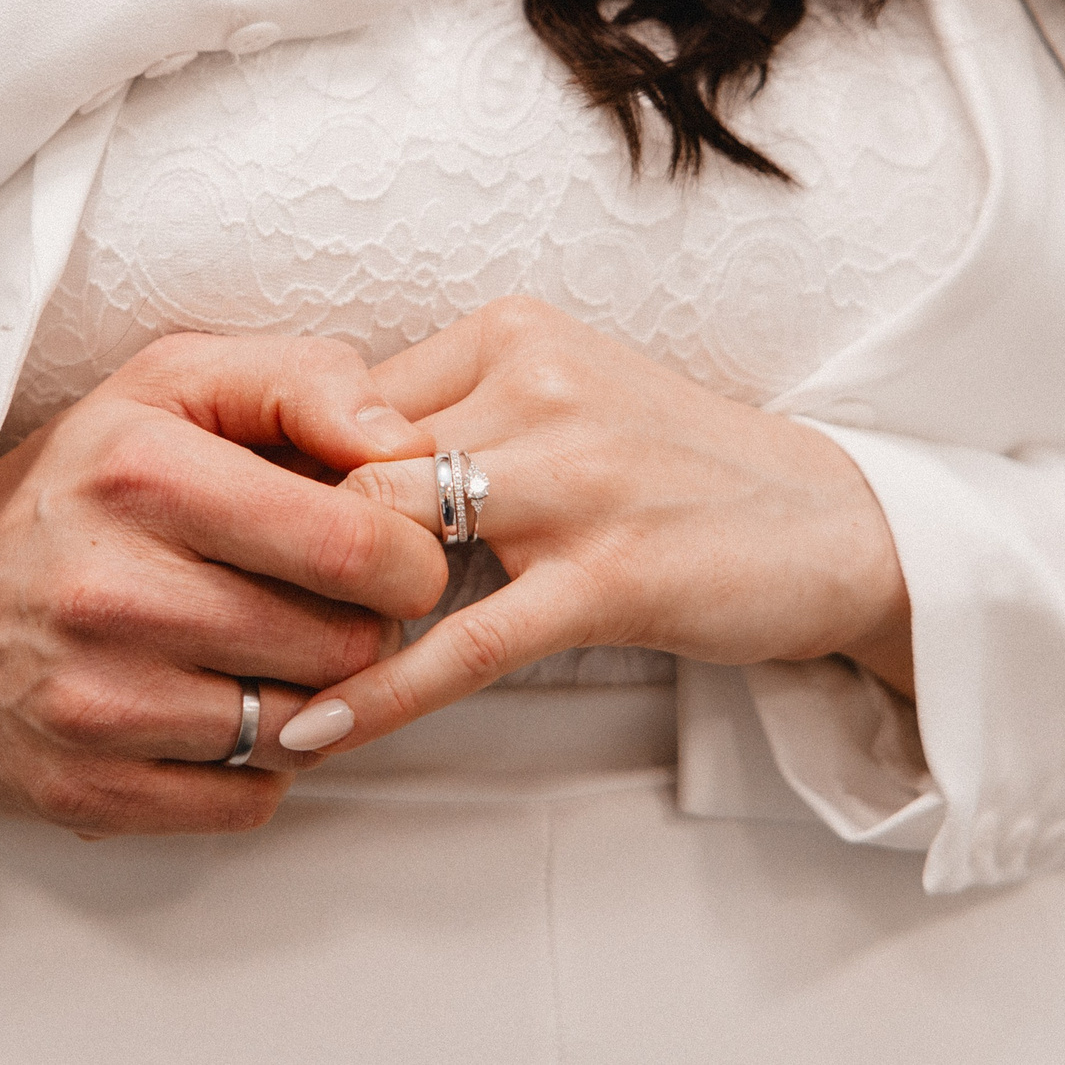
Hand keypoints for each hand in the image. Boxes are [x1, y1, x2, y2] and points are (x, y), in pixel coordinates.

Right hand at [0, 334, 444, 833]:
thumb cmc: (79, 484)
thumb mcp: (173, 384)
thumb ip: (305, 382)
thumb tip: (409, 449)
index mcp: (146, 470)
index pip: (355, 544)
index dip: (407, 557)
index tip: (389, 553)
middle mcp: (114, 588)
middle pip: (344, 646)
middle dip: (360, 626)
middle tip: (320, 603)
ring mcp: (96, 699)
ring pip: (305, 729)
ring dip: (308, 697)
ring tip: (260, 651)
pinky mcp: (84, 787)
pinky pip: (250, 802)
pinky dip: (256, 766)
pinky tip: (215, 711)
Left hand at [278, 297, 909, 755]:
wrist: (836, 525)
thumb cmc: (675, 470)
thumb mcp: (559, 401)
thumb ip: (444, 416)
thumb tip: (296, 465)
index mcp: (511, 333)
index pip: (342, 395)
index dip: (279, 473)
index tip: (229, 533)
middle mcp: (538, 384)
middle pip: (346, 459)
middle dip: (280, 541)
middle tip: (228, 608)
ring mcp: (577, 479)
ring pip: (385, 537)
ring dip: (314, 612)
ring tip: (244, 674)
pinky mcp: (609, 576)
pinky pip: (461, 644)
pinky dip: (375, 694)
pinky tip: (312, 731)